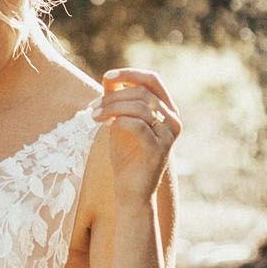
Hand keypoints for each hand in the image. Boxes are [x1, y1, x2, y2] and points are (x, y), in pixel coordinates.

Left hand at [95, 68, 181, 202]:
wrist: (131, 193)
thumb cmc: (126, 158)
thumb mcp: (121, 124)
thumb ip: (119, 102)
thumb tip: (109, 79)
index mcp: (167, 110)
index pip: (152, 80)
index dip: (129, 74)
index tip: (106, 77)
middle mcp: (173, 120)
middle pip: (143, 91)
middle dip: (114, 96)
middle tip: (93, 107)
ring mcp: (168, 135)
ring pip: (139, 106)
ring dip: (112, 107)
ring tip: (94, 116)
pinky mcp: (159, 149)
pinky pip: (136, 125)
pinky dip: (118, 121)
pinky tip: (106, 127)